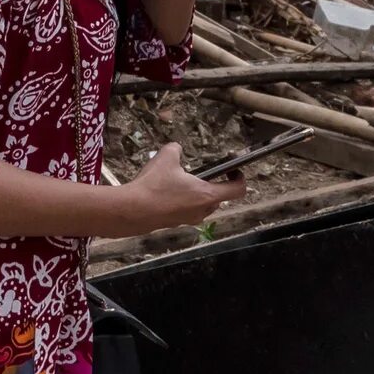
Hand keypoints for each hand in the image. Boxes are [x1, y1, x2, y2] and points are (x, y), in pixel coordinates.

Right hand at [108, 143, 245, 236]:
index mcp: (207, 195)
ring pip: (202, 206)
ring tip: (180, 182)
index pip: (237, 190)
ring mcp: (188, 219)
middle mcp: (202, 210)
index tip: (234, 170)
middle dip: (213, 185)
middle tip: (201, 173)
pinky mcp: (175, 224)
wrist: (132, 210)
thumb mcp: (166, 157)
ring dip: (197, 194)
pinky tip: (166, 192)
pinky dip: (183, 202)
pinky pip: (187, 211)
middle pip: (218, 198)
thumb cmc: (154, 185)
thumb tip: (177, 150)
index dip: (240, 179)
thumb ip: (176, 149)